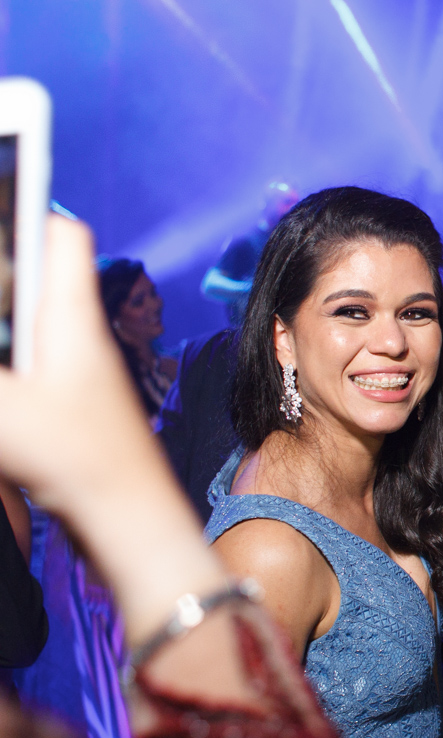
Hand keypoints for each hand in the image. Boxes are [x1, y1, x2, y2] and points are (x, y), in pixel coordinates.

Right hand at [0, 216, 224, 644]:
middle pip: (36, 278)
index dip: (25, 210)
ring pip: (31, 323)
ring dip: (4, 316)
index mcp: (71, 320)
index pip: (63, 239)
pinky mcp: (68, 411)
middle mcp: (78, 339)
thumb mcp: (2, 410)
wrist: (130, 523)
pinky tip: (2, 383)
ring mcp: (75, 375)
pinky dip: (8, 364)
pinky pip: (29, 366)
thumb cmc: (81, 463)